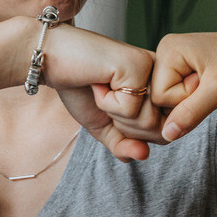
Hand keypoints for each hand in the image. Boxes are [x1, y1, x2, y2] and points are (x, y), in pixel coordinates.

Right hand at [40, 24, 163, 160]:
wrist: (52, 60)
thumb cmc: (79, 89)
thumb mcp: (105, 126)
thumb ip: (124, 145)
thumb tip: (143, 155)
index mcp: (161, 88)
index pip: (165, 132)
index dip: (134, 135)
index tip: (113, 107)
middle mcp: (164, 76)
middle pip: (160, 130)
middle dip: (124, 126)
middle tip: (106, 98)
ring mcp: (153, 68)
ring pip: (148, 121)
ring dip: (114, 113)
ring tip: (102, 88)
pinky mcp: (139, 64)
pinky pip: (130, 109)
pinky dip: (105, 102)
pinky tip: (98, 81)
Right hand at [151, 31, 216, 140]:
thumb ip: (191, 112)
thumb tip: (166, 134)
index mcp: (169, 48)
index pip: (158, 95)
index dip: (184, 100)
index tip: (208, 84)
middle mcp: (166, 53)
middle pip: (158, 100)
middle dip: (186, 103)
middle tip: (211, 87)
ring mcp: (173, 64)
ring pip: (167, 103)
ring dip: (190, 104)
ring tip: (211, 86)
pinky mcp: (182, 74)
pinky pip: (176, 100)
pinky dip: (192, 103)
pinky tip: (207, 91)